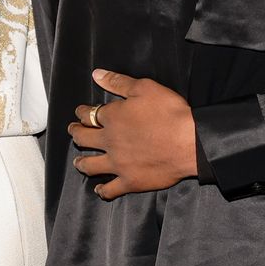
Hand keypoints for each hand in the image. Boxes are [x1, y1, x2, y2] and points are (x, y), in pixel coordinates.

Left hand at [67, 68, 197, 199]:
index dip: (81, 112)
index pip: (88, 114)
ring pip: (90, 165)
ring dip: (81, 162)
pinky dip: (102, 190)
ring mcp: (118, 164)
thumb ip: (118, 82)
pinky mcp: (130, 181)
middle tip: (74, 132)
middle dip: (76, 133)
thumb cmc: (169, 112)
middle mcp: (109, 141)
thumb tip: (97, 75)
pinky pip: (110, 190)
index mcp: (112, 118)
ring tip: (78, 161)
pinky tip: (99, 189)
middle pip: (83, 139)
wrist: (190, 142)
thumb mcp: (145, 88)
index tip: (80, 112)